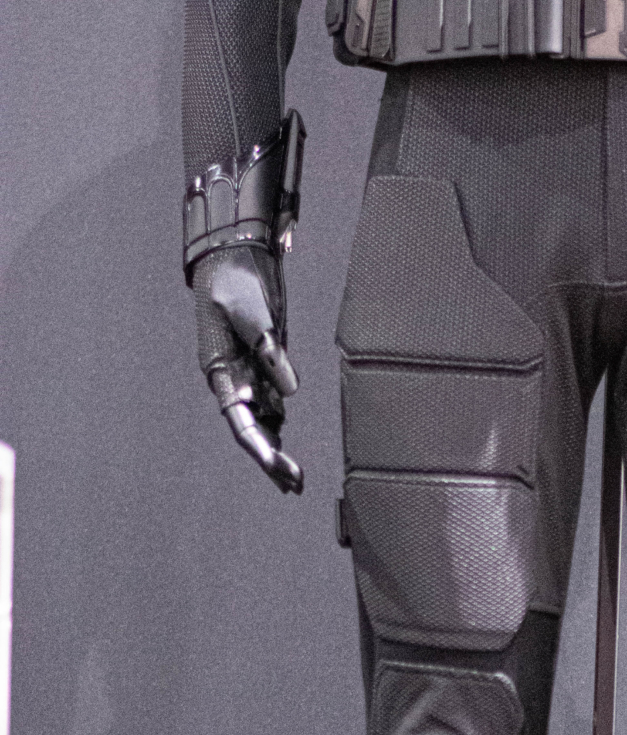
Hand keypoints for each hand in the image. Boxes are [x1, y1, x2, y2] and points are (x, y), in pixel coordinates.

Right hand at [192, 244, 302, 493]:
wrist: (235, 250)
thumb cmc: (234, 279)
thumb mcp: (252, 311)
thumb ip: (270, 350)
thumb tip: (290, 389)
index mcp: (221, 370)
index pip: (241, 421)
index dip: (261, 449)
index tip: (280, 468)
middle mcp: (233, 378)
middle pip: (253, 429)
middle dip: (271, 458)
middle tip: (295, 484)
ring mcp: (248, 371)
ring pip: (263, 420)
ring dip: (277, 447)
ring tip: (294, 479)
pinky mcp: (264, 360)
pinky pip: (272, 401)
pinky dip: (279, 424)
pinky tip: (288, 444)